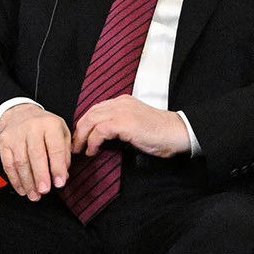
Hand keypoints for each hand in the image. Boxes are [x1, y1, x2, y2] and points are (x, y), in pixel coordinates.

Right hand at [0, 103, 72, 199]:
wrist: (21, 113)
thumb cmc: (44, 126)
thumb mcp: (62, 132)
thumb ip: (65, 154)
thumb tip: (62, 175)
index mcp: (50, 125)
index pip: (55, 148)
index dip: (57, 168)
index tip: (59, 183)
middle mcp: (31, 128)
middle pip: (35, 155)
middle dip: (40, 176)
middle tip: (44, 191)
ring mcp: (15, 135)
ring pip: (20, 161)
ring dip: (27, 181)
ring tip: (34, 195)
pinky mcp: (4, 143)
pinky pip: (8, 164)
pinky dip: (14, 179)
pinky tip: (22, 189)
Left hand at [73, 95, 190, 159]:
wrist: (179, 133)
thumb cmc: (160, 134)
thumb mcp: (134, 126)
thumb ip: (117, 126)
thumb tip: (99, 139)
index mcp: (122, 102)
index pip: (95, 110)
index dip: (84, 125)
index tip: (79, 138)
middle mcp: (120, 103)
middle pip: (89, 114)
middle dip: (79, 131)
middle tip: (74, 146)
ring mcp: (122, 111)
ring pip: (90, 121)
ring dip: (82, 137)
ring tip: (80, 150)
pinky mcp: (124, 123)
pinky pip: (99, 131)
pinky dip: (92, 142)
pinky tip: (93, 151)